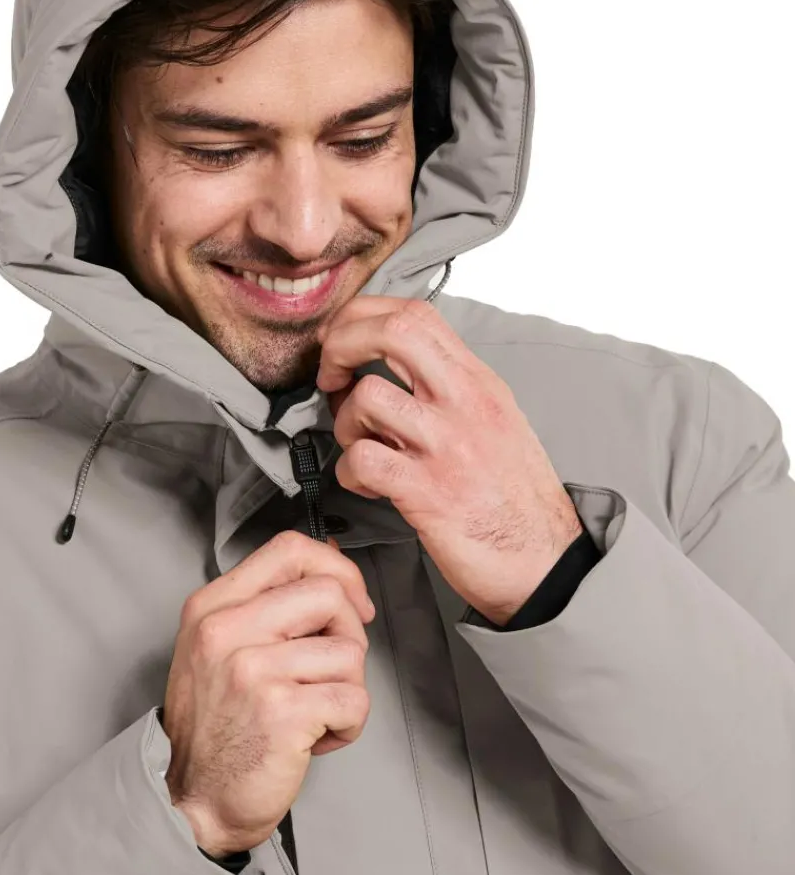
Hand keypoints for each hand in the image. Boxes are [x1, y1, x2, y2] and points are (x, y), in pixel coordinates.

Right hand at [162, 532, 375, 858]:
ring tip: (314, 712)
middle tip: (330, 670)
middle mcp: (226, 630)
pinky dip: (349, 725)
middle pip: (329, 593)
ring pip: (349, 651)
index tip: (349, 602)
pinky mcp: (282, 712)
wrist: (191, 800)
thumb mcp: (219, 647)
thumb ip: (267, 605)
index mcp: (213, 606)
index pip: (289, 550)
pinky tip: (316, 737)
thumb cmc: (215, 725)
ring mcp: (252, 670)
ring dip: (347, 689)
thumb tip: (333, 568)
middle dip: (349, 633)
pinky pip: (355, 700)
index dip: (336, 568)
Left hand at [316, 296, 582, 625]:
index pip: (416, 314)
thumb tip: (388, 370)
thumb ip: (447, 389)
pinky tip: (366, 484)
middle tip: (330, 375)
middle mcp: (464, 402)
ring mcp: (446, 445)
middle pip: (392, 332)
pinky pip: (361, 460)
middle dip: (341, 343)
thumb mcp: (495, 421)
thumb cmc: (515, 497)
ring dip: (344, 422)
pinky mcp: (427, 491)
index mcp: (478, 381)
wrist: (545, 560)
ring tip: (358, 445)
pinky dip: (348, 471)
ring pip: (367, 398)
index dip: (364, 317)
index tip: (342, 340)